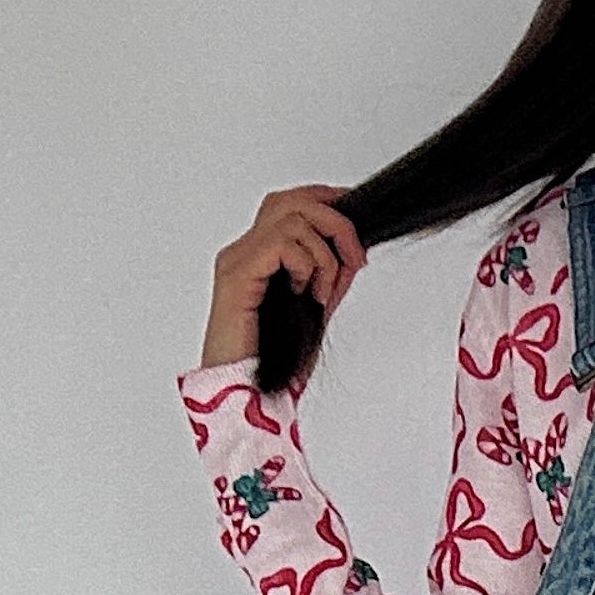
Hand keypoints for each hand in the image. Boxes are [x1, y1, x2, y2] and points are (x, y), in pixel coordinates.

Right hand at [201, 183, 367, 367]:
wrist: (249, 393)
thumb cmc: (274, 363)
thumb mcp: (315, 311)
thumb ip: (329, 278)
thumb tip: (352, 252)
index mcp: (258, 257)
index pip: (290, 204)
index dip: (327, 201)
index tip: (357, 218)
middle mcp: (244, 252)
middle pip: (292, 200)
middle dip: (336, 222)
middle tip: (355, 258)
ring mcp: (238, 260)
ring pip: (292, 217)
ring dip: (324, 255)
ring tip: (321, 292)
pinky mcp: (237, 274)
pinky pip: (282, 243)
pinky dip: (306, 266)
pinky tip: (304, 295)